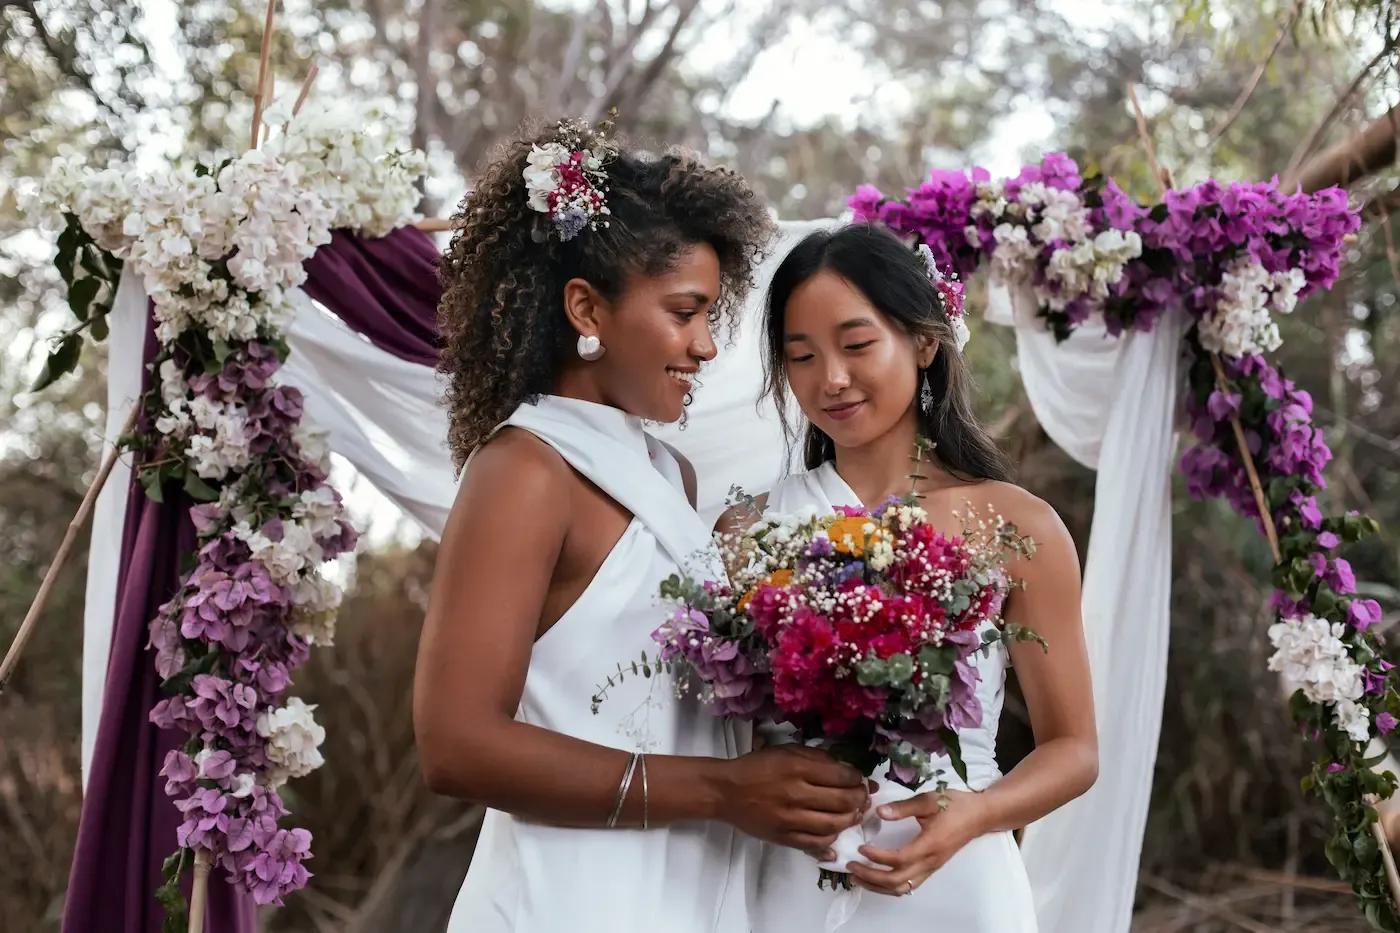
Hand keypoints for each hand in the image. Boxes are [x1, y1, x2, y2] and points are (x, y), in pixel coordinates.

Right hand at [714, 745, 867, 857]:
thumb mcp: (788, 752)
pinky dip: (831, 841)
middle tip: (862, 797)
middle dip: (859, 799)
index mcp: (797, 768)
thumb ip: (818, 759)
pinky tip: (836, 835)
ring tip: (852, 814)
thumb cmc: (759, 766)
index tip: (859, 779)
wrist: (727, 791)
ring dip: (850, 820)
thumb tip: (848, 772)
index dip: (857, 779)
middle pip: (842, 802)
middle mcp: (796, 794)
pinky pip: (815, 844)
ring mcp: (790, 819)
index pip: (841, 776)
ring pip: (833, 825)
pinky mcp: (784, 837)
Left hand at [848, 789, 987, 896]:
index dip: (877, 857)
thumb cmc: (954, 805)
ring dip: (878, 886)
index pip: (898, 859)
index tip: (860, 848)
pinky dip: (890, 886)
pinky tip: (878, 878)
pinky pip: (909, 885)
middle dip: (870, 876)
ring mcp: (931, 868)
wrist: (980, 815)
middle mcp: (930, 862)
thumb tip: (879, 812)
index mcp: (929, 845)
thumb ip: (903, 807)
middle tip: (851, 866)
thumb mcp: (928, 800)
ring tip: (858, 877)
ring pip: (902, 888)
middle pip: (896, 881)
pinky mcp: (931, 868)